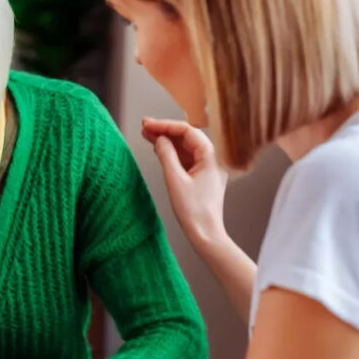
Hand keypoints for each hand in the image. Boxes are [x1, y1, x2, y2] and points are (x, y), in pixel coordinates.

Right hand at [141, 118, 228, 248]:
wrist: (205, 233)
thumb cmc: (193, 210)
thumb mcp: (175, 179)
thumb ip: (166, 155)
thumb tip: (160, 139)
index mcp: (211, 156)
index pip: (187, 131)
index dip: (166, 125)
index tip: (148, 125)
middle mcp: (213, 158)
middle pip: (186, 137)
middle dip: (165, 131)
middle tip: (145, 126)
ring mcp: (207, 167)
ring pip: (185, 147)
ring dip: (167, 141)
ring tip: (147, 135)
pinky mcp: (202, 176)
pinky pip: (186, 158)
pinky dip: (172, 153)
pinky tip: (158, 148)